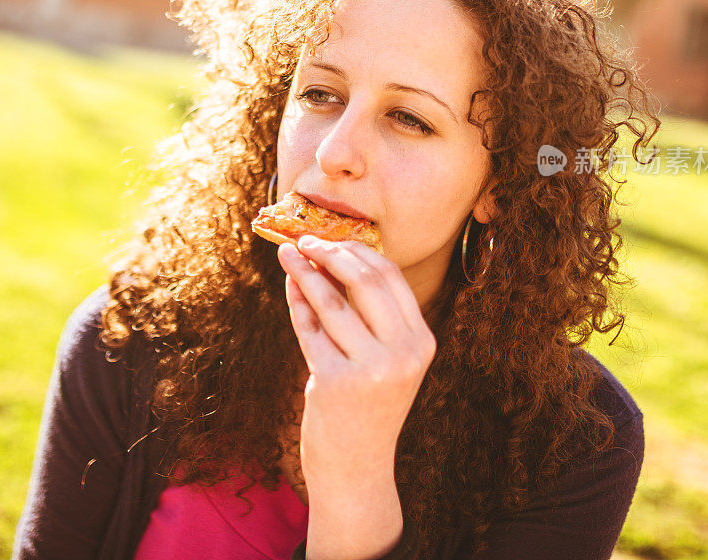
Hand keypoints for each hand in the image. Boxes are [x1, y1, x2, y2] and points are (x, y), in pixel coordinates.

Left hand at [277, 236, 436, 487]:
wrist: (357, 469)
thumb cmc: (369, 406)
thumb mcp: (386, 360)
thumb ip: (371, 315)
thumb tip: (334, 256)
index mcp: (421, 342)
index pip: (391, 277)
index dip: (357, 251)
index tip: (332, 238)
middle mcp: (402, 354)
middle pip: (364, 280)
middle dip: (329, 252)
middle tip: (304, 241)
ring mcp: (370, 369)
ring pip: (331, 301)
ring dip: (304, 271)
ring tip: (286, 255)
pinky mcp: (334, 382)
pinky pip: (309, 328)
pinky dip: (296, 302)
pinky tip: (289, 286)